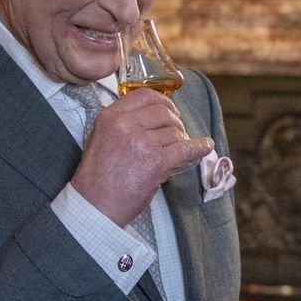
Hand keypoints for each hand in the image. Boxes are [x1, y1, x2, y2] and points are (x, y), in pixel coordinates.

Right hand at [70, 88, 213, 226]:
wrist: (95, 205)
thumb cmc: (97, 177)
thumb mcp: (100, 138)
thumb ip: (123, 123)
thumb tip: (155, 116)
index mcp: (110, 117)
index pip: (145, 95)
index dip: (163, 102)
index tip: (170, 110)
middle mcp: (126, 125)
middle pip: (164, 113)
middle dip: (175, 123)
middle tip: (177, 134)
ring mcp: (142, 142)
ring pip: (175, 133)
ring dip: (181, 141)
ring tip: (178, 150)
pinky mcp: (156, 161)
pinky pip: (186, 149)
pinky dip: (199, 148)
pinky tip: (205, 146)